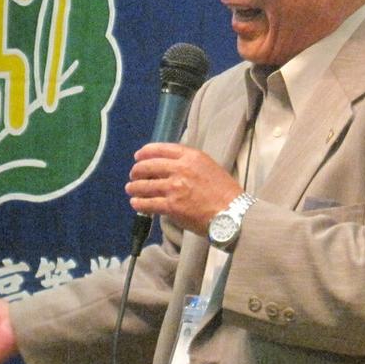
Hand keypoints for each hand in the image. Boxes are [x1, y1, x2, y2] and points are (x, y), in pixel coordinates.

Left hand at [126, 142, 241, 234]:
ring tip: (131, 189)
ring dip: (135, 187)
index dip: (145, 152)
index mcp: (191, 157)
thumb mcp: (210, 167)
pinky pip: (148, 203)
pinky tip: (136, 203)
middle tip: (134, 175)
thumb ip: (191, 164)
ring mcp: (175, 187)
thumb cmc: (226, 193)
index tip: (138, 156)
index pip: (161, 149)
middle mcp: (181, 169)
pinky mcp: (172, 206)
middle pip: (149, 166)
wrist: (233, 214)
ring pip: (145, 185)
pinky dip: (139, 203)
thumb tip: (172, 166)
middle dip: (137, 170)